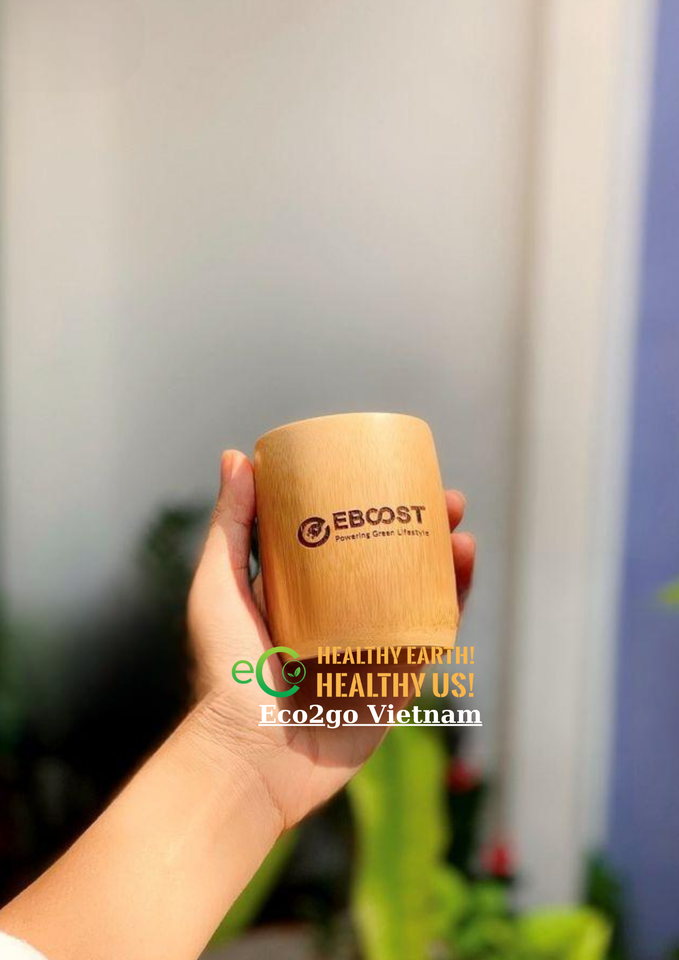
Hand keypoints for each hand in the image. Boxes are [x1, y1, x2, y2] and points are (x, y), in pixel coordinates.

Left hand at [188, 451, 474, 831]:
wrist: (247, 756)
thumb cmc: (224, 669)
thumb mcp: (219, 584)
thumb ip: (229, 525)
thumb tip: (236, 455)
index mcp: (303, 596)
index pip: (346, 541)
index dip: (373, 505)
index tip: (392, 470)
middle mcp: (342, 620)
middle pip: (393, 563)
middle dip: (423, 527)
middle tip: (445, 497)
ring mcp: (372, 651)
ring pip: (420, 596)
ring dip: (447, 559)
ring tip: (459, 526)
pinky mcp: (396, 684)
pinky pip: (432, 638)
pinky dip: (454, 602)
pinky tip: (463, 565)